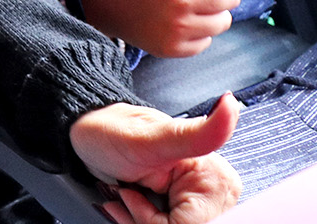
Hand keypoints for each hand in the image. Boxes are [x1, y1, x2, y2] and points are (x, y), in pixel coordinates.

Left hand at [70, 95, 240, 223]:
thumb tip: (229, 105)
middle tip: (127, 195)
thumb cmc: (111, 130)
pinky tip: (128, 205)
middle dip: (149, 221)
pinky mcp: (182, 208)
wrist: (86, 131)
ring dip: (142, 223)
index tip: (133, 196)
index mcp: (216, 177)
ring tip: (125, 196)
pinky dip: (141, 223)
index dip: (157, 220)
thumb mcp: (148, 137)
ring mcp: (198, 202)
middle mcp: (213, 192)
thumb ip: (195, 133)